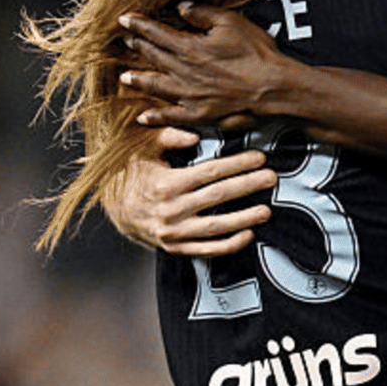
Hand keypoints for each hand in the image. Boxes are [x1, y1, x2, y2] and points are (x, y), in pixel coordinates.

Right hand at [101, 126, 276, 254]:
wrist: (114, 210)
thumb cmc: (134, 172)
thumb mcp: (144, 149)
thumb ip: (168, 137)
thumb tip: (194, 135)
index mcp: (165, 183)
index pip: (209, 172)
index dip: (237, 164)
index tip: (259, 157)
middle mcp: (170, 209)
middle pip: (218, 196)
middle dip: (248, 186)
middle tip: (272, 178)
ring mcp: (173, 232)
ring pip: (215, 227)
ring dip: (244, 219)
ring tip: (266, 211)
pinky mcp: (175, 248)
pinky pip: (206, 250)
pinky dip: (228, 245)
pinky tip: (248, 235)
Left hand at [118, 3, 287, 126]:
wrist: (273, 88)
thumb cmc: (257, 55)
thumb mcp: (231, 23)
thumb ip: (203, 14)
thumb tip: (182, 8)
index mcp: (190, 47)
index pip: (157, 33)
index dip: (139, 25)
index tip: (125, 19)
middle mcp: (184, 72)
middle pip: (153, 57)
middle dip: (136, 48)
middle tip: (123, 43)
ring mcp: (189, 95)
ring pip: (156, 86)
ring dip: (138, 80)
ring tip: (124, 78)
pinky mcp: (199, 114)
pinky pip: (171, 116)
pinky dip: (156, 117)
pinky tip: (144, 117)